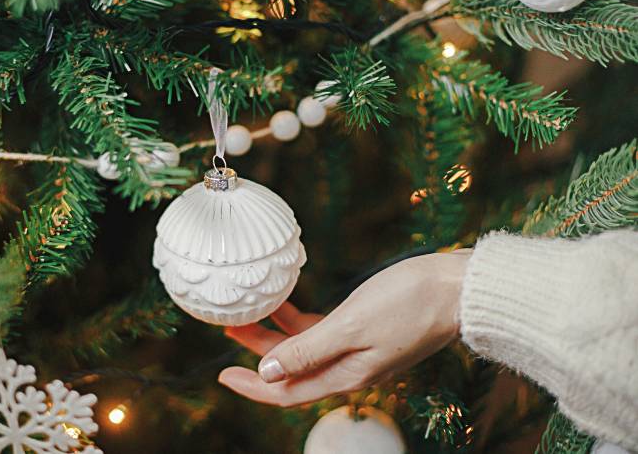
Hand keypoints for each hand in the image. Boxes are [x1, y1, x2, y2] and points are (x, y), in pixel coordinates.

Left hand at [218, 250, 469, 406]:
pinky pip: (321, 331)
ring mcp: (356, 348)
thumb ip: (308, 349)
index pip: (286, 391)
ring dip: (273, 334)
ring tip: (246, 313)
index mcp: (346, 374)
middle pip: (290, 368)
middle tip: (227, 326)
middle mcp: (348, 367)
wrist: (457, 288)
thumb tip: (266, 373)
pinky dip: (298, 321)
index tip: (221, 374)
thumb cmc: (410, 303)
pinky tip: (283, 303)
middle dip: (255, 352)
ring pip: (303, 349)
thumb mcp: (352, 326)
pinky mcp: (364, 328)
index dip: (252, 387)